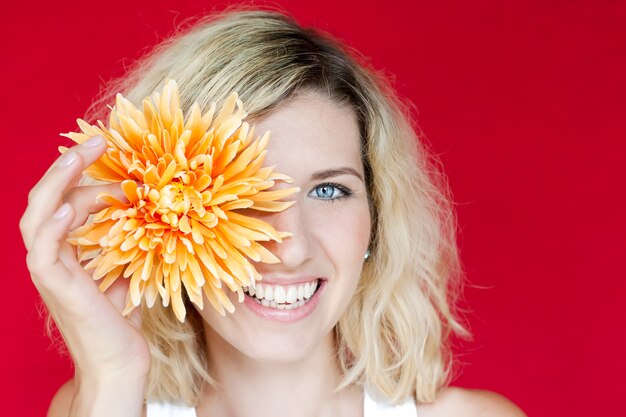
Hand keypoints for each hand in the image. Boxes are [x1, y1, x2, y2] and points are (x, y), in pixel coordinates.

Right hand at [19, 136, 149, 384]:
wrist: (119, 361)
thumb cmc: (122, 319)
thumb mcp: (125, 270)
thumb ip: (124, 244)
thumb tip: (145, 215)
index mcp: (66, 250)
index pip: (64, 201)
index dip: (81, 175)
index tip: (109, 152)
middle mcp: (52, 257)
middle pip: (45, 200)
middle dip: (67, 166)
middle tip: (96, 141)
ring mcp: (50, 272)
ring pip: (36, 218)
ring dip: (57, 183)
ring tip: (80, 155)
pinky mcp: (56, 288)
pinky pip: (42, 252)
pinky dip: (52, 227)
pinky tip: (69, 207)